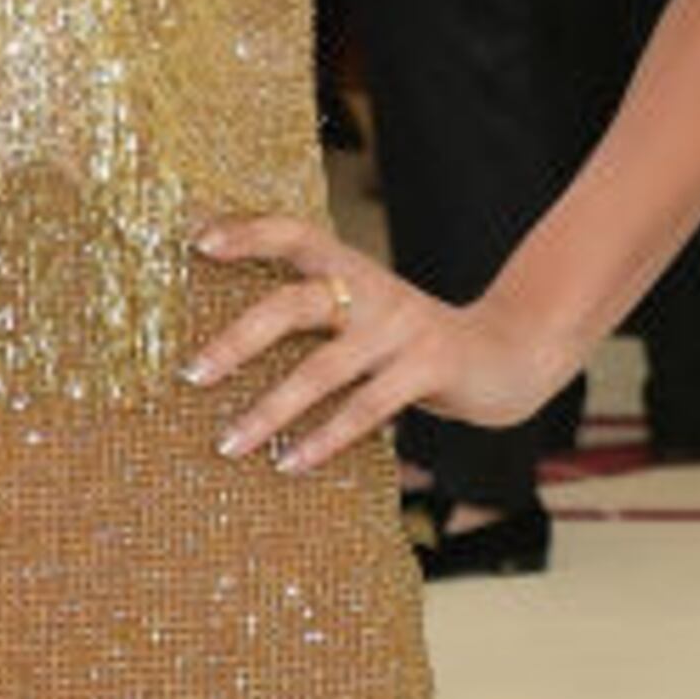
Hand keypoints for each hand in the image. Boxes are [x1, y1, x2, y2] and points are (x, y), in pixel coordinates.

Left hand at [186, 218, 554, 474]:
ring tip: (228, 444)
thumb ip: (314, 317)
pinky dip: (324, 440)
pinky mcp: (429, 369)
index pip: (295, 234)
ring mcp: (402, 329)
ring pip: (323, 370)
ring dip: (271, 411)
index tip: (196, 242)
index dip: (248, 233)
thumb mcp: (366, 317)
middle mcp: (374, 292)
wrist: (510, 355)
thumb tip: (223, 347)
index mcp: (352, 270)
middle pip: (295, 303)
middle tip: (189, 374)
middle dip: (238, 339)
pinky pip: (366, 409)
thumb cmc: (413, 344)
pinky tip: (290, 465)